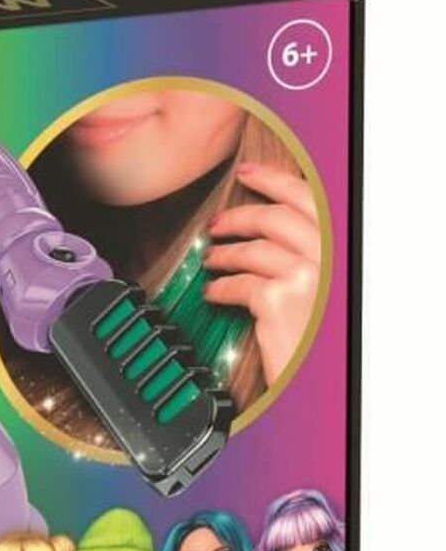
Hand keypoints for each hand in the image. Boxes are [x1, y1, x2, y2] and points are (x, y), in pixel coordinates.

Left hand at [202, 163, 320, 384]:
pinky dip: (219, 287)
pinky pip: (238, 283)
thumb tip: (270, 231)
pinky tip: (212, 292)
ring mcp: (305, 277)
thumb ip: (305, 255)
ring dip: (224, 253)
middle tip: (215, 225)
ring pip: (253, 250)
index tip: (246, 173)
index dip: (273, 180)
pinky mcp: (278, 301)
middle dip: (238, 217)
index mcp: (339, 248)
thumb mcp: (323, 286)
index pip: (306, 199)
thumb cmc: (321, 335)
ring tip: (210, 260)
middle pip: (274, 219)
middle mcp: (329, 258)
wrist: (322, 377)